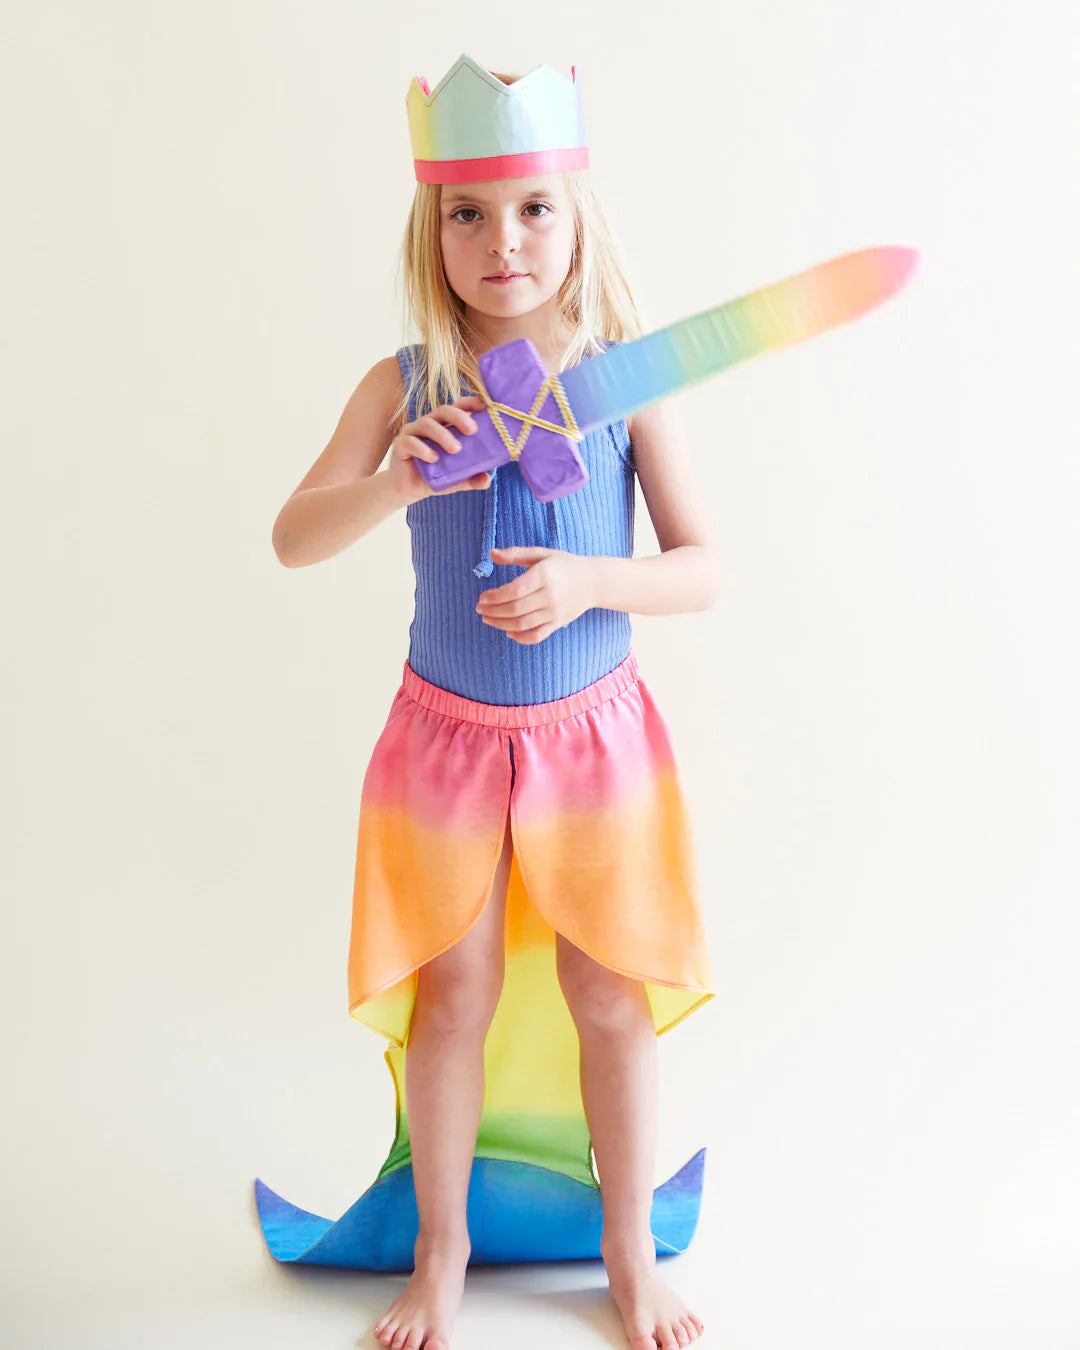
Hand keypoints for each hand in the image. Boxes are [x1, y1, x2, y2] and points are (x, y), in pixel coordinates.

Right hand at [388, 395, 489, 503]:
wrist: (409, 490)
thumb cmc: (434, 476)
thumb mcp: (456, 479)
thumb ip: (471, 478)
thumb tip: (486, 481)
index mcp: (445, 425)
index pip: (457, 407)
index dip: (470, 403)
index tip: (485, 407)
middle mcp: (429, 424)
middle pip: (443, 410)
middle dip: (459, 417)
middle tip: (473, 430)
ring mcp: (413, 432)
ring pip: (427, 424)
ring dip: (443, 435)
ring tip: (456, 449)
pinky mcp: (400, 445)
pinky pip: (410, 442)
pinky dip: (422, 449)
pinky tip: (433, 458)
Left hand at [475, 546, 596, 643]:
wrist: (594, 581)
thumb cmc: (564, 565)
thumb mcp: (541, 554)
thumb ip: (516, 554)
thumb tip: (491, 553)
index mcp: (544, 575)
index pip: (514, 590)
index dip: (495, 597)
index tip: (481, 598)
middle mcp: (550, 595)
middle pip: (515, 609)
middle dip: (493, 612)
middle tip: (480, 609)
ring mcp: (555, 612)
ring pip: (523, 624)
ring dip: (501, 624)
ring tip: (488, 619)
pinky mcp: (558, 623)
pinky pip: (537, 636)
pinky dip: (521, 637)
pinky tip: (509, 632)